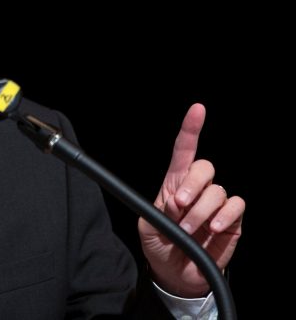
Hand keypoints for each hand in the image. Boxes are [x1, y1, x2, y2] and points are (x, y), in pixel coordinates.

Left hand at [137, 103, 244, 296]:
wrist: (177, 274)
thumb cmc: (161, 245)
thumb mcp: (148, 227)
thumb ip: (159, 211)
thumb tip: (177, 201)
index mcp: (174, 184)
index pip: (183, 151)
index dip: (191, 130)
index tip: (198, 110)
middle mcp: (197, 189)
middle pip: (204, 166)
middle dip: (192, 183)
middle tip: (178, 205)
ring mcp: (216, 203)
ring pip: (217, 190)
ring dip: (201, 210)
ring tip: (187, 229)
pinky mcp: (232, 220)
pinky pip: (236, 205)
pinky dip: (224, 215)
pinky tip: (212, 229)